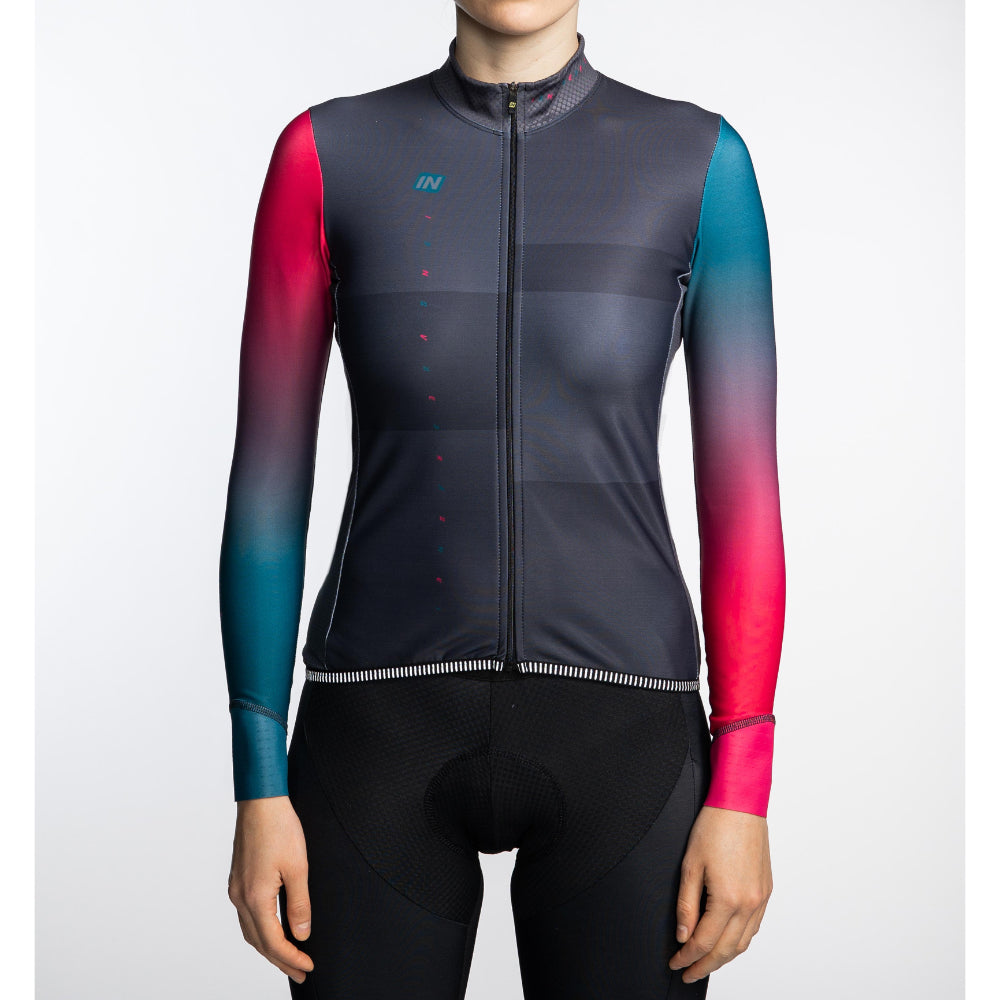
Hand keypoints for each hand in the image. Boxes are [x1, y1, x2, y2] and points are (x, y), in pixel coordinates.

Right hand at [228, 796, 314, 984]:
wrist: (260, 800)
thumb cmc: (279, 828)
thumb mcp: (298, 867)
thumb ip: (299, 904)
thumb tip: (301, 934)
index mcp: (254, 897)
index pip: (273, 941)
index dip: (291, 957)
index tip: (308, 967)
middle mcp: (240, 897)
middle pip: (258, 942)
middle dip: (280, 960)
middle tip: (300, 972)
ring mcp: (236, 888)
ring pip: (250, 930)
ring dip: (268, 947)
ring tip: (288, 957)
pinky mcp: (238, 879)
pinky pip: (247, 916)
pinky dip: (260, 930)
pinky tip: (273, 929)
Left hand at [667, 805, 771, 984]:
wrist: (741, 804)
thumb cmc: (714, 827)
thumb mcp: (690, 865)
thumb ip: (686, 905)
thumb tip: (683, 935)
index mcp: (728, 899)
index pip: (704, 941)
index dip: (687, 957)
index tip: (675, 963)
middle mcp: (750, 904)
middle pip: (726, 950)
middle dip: (705, 965)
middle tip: (687, 973)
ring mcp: (761, 898)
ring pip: (743, 942)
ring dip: (724, 957)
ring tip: (704, 962)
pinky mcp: (766, 890)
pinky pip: (754, 927)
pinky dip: (739, 940)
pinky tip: (727, 941)